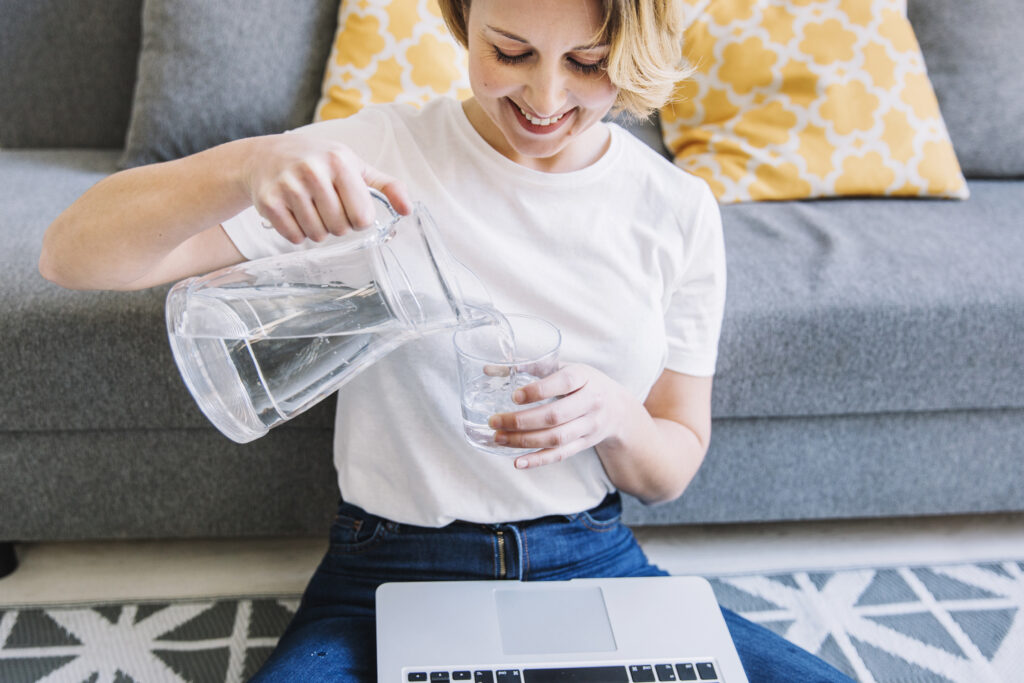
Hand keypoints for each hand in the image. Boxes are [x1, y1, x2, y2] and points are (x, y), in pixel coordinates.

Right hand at [243, 133, 411, 243]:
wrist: (266, 156)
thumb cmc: (318, 162)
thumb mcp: (354, 166)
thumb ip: (386, 186)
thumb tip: (407, 210)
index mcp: (339, 162)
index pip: (362, 217)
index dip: (359, 219)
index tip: (350, 208)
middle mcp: (313, 171)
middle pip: (340, 229)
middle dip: (337, 226)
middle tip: (327, 209)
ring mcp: (288, 186)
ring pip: (317, 235)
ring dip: (318, 231)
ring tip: (311, 210)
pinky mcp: (269, 202)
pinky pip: (294, 237)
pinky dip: (297, 233)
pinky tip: (294, 214)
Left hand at [487, 363, 632, 468]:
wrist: (618, 408)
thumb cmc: (584, 383)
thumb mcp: (565, 368)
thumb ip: (532, 367)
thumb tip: (489, 369)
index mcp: (584, 377)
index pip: (564, 383)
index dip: (538, 391)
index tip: (514, 396)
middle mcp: (590, 402)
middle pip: (555, 416)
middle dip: (522, 421)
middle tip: (494, 421)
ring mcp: (589, 426)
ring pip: (555, 438)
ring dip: (524, 441)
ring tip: (498, 438)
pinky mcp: (584, 444)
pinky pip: (560, 455)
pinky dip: (538, 460)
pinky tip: (517, 462)